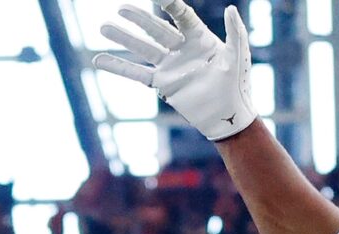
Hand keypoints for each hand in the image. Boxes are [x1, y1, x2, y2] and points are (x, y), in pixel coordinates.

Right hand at [93, 1, 257, 142]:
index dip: (170, 5)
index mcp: (199, 37)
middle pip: (155, 28)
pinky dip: (119, 67)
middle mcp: (181, 48)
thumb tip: (230, 9)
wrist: (228, 117)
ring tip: (104, 28)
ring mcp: (170, 65)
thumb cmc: (238, 85)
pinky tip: (99, 60)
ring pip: (142, 48)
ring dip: (124, 38)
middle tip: (120, 9)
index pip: (180, 15)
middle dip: (138, 19)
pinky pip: (138, 74)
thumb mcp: (238, 57)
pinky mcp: (163, 84)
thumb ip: (235, 32)